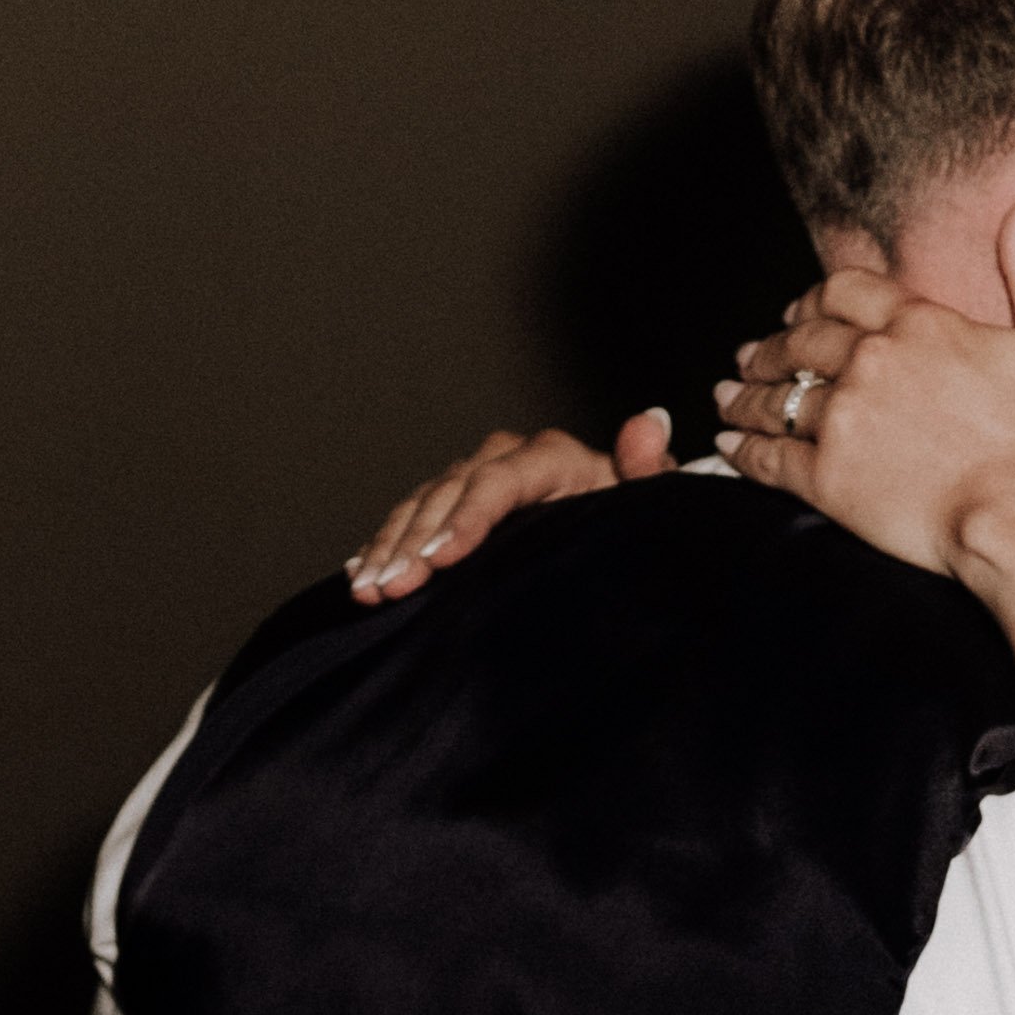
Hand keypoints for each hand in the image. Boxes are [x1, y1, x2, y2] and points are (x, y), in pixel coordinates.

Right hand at [347, 409, 674, 601]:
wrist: (622, 535)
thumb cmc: (637, 525)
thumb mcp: (655, 504)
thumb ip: (651, 470)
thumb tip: (649, 424)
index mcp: (554, 458)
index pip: (501, 479)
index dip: (466, 518)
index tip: (439, 560)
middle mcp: (507, 460)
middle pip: (449, 493)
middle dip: (414, 542)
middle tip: (389, 588)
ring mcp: (476, 481)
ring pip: (421, 506)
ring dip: (388, 547)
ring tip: (366, 590)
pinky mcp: (455, 506)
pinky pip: (410, 521)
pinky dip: (383, 547)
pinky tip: (359, 575)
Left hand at [712, 183, 1014, 579]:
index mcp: (920, 325)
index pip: (846, 292)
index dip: (816, 300)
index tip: (800, 312)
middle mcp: (872, 362)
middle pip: (802, 342)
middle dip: (772, 347)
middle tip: (752, 355)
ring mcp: (844, 420)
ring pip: (778, 397)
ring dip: (746, 394)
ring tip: (728, 396)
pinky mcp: (828, 480)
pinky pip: (769, 456)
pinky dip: (743, 449)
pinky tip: (728, 445)